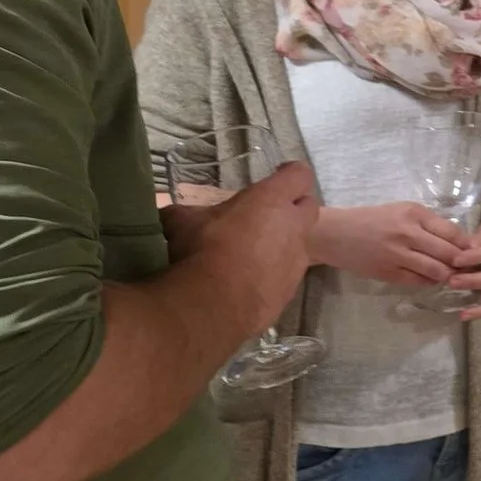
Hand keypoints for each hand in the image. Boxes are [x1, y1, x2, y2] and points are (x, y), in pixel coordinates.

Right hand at [185, 162, 319, 329]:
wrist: (212, 307)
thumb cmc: (202, 251)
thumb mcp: (181, 222)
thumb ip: (183, 213)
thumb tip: (170, 214)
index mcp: (271, 200)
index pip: (299, 174)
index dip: (291, 173)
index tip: (279, 175)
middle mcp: (293, 228)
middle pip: (309, 207)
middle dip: (294, 207)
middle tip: (269, 213)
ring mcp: (296, 262)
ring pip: (300, 245)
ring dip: (284, 244)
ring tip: (256, 253)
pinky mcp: (290, 292)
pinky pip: (287, 276)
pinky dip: (275, 275)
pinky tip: (252, 283)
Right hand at [310, 203, 466, 285]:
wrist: (336, 234)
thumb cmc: (371, 219)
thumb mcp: (401, 210)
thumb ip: (427, 223)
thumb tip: (458, 240)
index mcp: (414, 213)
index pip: (452, 232)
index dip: (467, 245)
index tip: (475, 252)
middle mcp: (408, 233)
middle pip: (449, 253)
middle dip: (462, 263)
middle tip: (469, 269)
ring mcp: (398, 255)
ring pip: (437, 270)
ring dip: (448, 275)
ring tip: (451, 276)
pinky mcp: (389, 273)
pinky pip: (419, 281)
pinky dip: (430, 282)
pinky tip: (431, 278)